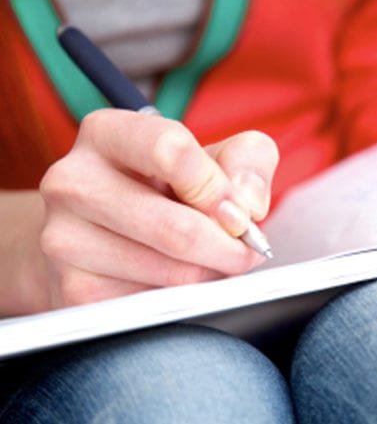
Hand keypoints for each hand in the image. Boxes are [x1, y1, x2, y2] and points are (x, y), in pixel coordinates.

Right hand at [38, 109, 278, 307]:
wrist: (104, 231)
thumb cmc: (166, 188)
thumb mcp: (213, 157)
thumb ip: (247, 161)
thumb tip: (247, 204)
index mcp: (106, 134)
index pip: (170, 151)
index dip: (219, 188)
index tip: (240, 211)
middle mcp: (73, 182)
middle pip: (176, 228)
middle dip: (229, 247)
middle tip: (247, 251)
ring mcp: (65, 239)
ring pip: (173, 273)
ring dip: (211, 274)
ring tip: (212, 260)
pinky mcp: (75, 290)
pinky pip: (156, 305)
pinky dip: (184, 297)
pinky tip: (179, 278)